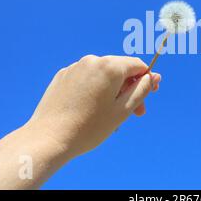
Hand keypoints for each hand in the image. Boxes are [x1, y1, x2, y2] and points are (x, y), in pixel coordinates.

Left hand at [26, 55, 160, 157]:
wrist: (48, 139)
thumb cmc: (89, 127)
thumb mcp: (123, 110)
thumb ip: (141, 90)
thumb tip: (152, 76)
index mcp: (109, 66)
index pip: (137, 65)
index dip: (146, 80)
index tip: (148, 97)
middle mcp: (92, 61)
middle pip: (120, 69)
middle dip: (129, 89)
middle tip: (134, 113)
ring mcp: (75, 67)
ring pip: (103, 76)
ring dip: (112, 92)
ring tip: (110, 117)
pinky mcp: (63, 76)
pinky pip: (86, 79)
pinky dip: (94, 91)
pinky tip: (91, 111)